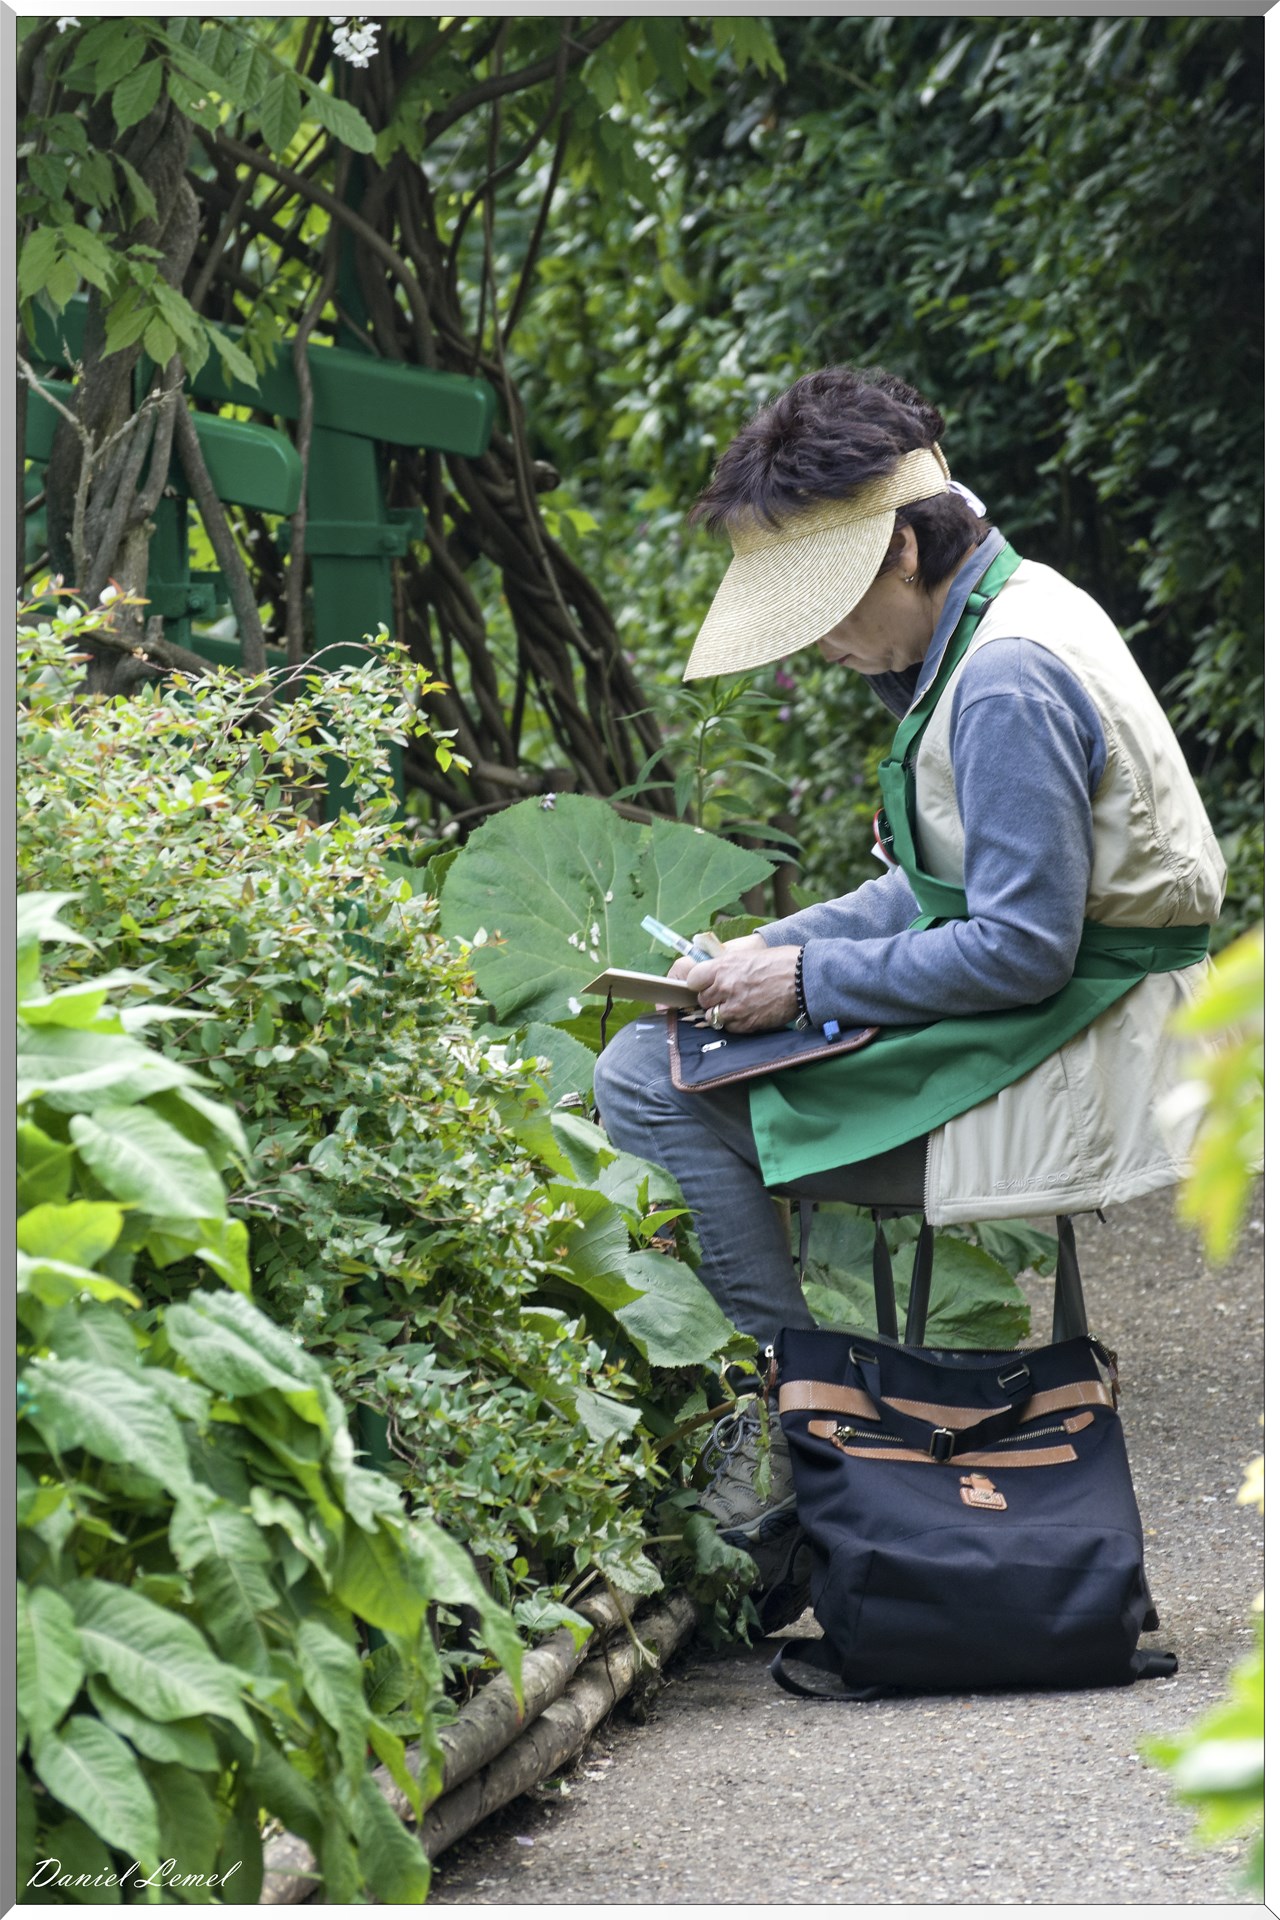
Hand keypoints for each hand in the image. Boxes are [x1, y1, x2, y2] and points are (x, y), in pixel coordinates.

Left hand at [684, 938, 799, 1033]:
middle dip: (712, 999)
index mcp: (722, 967)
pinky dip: (736, 1023)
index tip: (705, 985)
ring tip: (737, 1006)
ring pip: (712, 1017)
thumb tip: (713, 975)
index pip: (692, 980)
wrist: (803, 978)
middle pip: (702, 1000)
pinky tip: (748, 1013)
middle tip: (726, 996)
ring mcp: (734, 1008)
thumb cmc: (780, 962)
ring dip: (722, 1013)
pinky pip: (730, 1028)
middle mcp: (724, 987)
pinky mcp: (745, 1024)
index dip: (699, 983)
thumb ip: (726, 967)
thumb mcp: (747, 956)